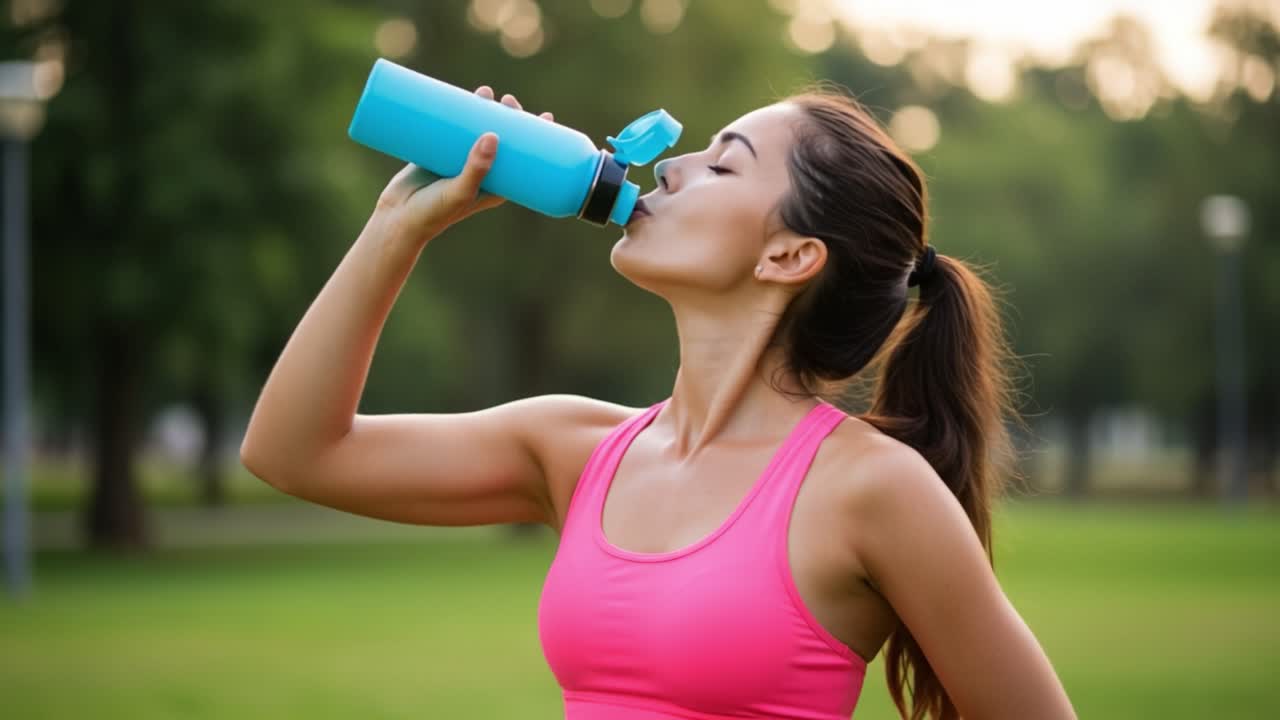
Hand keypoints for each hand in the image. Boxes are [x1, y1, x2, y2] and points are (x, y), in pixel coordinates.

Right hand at [373, 87, 553, 243]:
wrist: (396, 219)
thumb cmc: (434, 213)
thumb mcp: (460, 192)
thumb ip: (476, 168)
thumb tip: (494, 135)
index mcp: (494, 186)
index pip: (524, 161)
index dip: (537, 140)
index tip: (545, 117)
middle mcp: (479, 173)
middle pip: (501, 141)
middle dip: (508, 118)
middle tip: (508, 100)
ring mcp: (457, 163)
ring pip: (475, 131)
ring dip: (483, 110)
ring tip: (486, 93)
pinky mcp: (435, 154)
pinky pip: (449, 130)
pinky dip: (454, 113)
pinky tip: (458, 94)